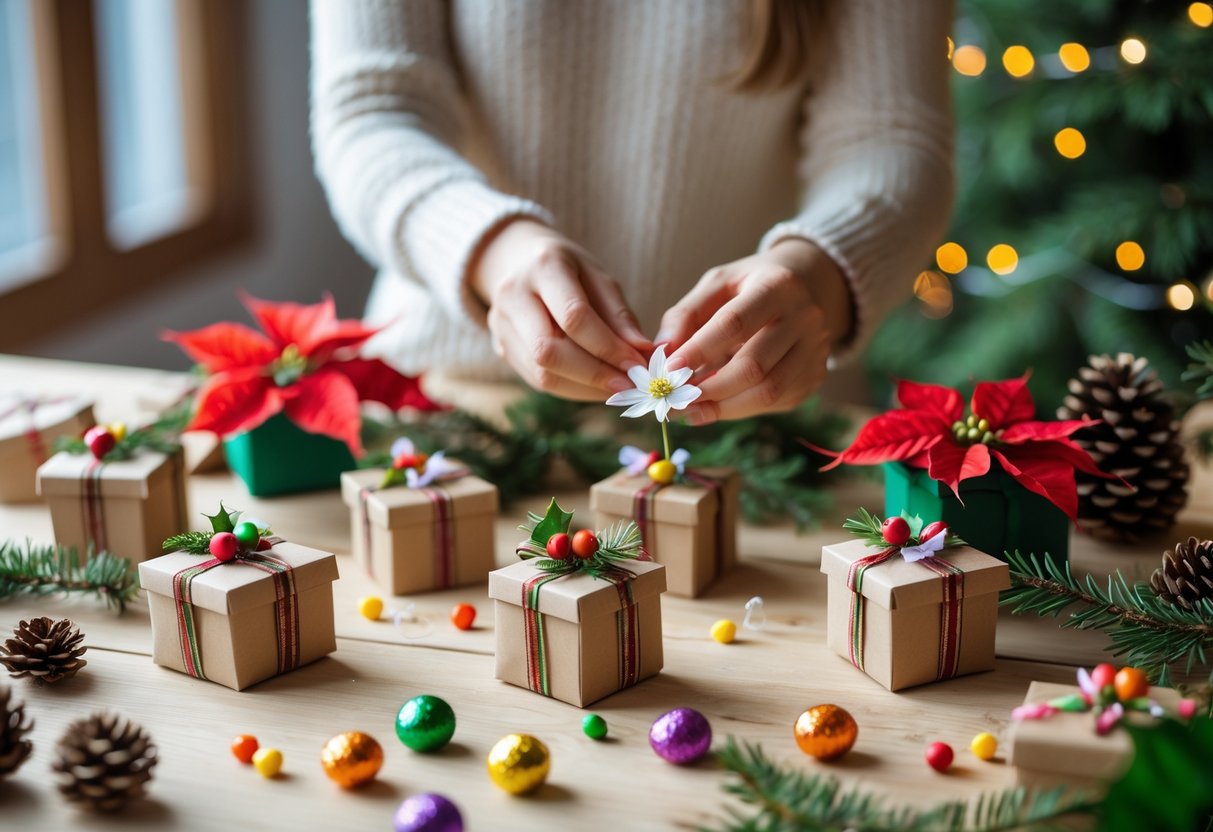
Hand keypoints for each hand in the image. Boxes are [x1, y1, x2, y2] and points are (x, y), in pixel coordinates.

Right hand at [469, 220, 650, 399]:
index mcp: (543, 268)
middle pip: (549, 350)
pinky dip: (572, 388)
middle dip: (594, 374)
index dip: (607, 346)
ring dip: (584, 388)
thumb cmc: (569, 269)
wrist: (519, 262)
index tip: (637, 364)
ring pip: (541, 373)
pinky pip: (538, 379)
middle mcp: (513, 297)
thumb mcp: (599, 277)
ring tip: (618, 389)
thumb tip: (642, 352)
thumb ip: (619, 315)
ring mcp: (500, 325)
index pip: (573, 316)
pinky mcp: (501, 347)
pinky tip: (596, 387)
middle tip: (630, 385)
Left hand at [658, 239, 852, 423]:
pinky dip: (741, 409)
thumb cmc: (750, 286)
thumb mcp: (717, 284)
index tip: (669, 369)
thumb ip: (686, 314)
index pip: (735, 323)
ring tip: (691, 410)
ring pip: (768, 392)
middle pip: (753, 366)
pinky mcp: (815, 377)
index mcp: (776, 286)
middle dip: (709, 388)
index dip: (699, 350)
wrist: (807, 287)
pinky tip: (716, 406)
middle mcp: (804, 318)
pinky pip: (776, 402)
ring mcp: (815, 351)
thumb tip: (663, 352)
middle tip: (675, 400)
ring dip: (723, 407)